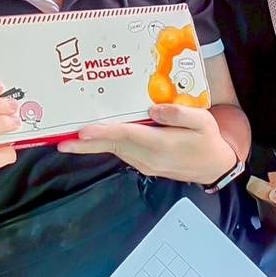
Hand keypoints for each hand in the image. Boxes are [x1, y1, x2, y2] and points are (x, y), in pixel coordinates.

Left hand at [57, 104, 236, 183]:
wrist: (215, 166)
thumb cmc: (208, 140)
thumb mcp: (203, 121)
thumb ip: (178, 114)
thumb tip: (152, 111)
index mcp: (161, 145)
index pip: (127, 136)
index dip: (103, 133)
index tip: (83, 132)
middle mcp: (149, 157)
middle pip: (113, 146)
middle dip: (86, 145)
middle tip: (61, 142)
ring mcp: (146, 164)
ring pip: (115, 150)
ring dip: (92, 145)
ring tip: (70, 138)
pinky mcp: (146, 165)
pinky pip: (122, 152)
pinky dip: (107, 145)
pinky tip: (95, 139)